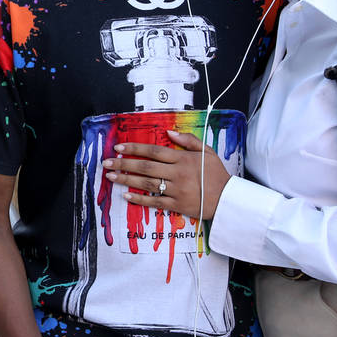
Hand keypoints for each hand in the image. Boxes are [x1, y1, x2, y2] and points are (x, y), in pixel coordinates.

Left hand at [101, 130, 231, 219]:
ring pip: (147, 183)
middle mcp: (178, 173)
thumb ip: (188, 140)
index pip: (154, 151)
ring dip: (127, 180)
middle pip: (146, 166)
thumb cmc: (217, 174)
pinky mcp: (177, 205)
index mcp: (183, 158)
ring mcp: (177, 190)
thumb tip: (169, 131)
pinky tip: (126, 196)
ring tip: (111, 177)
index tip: (119, 148)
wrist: (228, 198)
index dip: (135, 148)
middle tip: (107, 162)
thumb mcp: (206, 151)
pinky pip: (155, 202)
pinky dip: (140, 200)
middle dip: (124, 163)